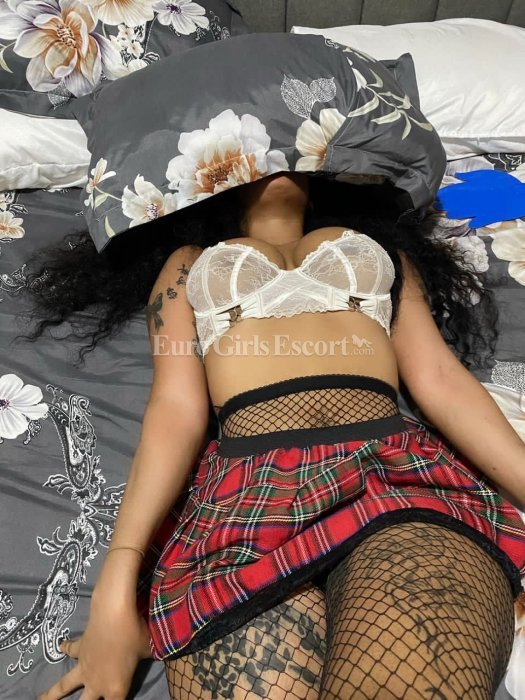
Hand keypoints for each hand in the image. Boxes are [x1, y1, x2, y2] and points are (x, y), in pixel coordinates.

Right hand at [37, 603, 152, 699]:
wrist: (113, 612)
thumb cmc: (134, 633)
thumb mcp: (148, 649)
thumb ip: (148, 658)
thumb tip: (154, 654)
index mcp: (116, 688)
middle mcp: (97, 682)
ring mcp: (85, 666)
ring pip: (64, 686)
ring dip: (52, 695)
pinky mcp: (80, 648)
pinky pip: (71, 650)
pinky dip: (66, 648)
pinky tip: (60, 646)